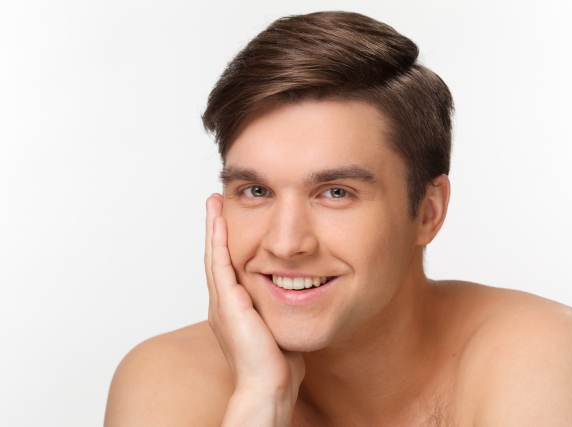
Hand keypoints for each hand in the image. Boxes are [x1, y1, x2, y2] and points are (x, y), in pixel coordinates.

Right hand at [205, 194, 304, 425]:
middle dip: (217, 228)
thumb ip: (283, 308)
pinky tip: (219, 220)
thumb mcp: (281, 325)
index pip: (229, 266)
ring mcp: (222, 303)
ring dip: (214, 227)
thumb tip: (302, 295)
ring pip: (215, 255)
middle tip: (215, 201)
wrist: (268, 386)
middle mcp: (223, 303)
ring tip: (213, 202)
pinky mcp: (227, 303)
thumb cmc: (278, 363)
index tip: (230, 219)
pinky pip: (220, 264)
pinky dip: (218, 240)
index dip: (227, 242)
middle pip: (216, 256)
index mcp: (234, 307)